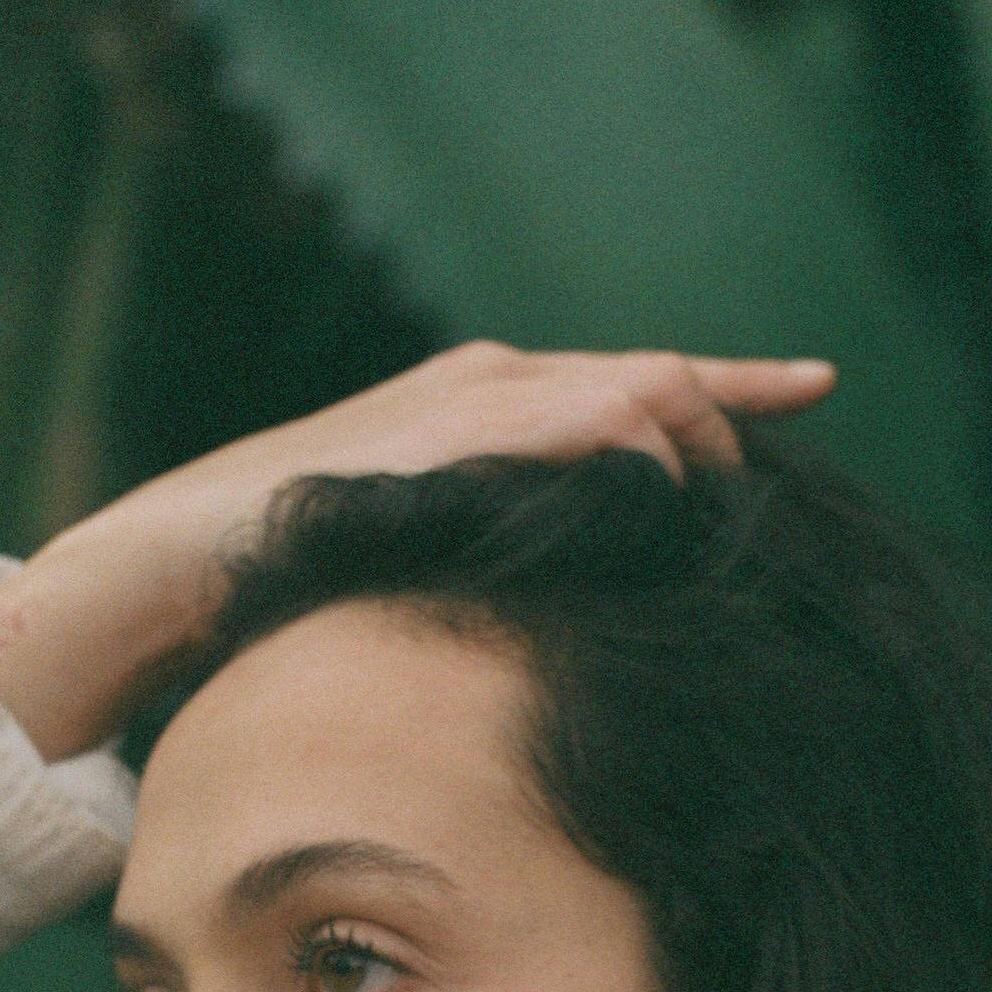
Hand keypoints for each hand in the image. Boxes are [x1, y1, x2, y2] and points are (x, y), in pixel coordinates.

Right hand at [0, 337, 837, 760]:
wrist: (172, 564)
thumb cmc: (288, 578)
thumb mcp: (421, 561)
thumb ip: (498, 554)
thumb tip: (579, 611)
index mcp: (492, 404)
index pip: (642, 384)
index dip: (738, 384)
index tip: (820, 383)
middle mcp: (494, 381)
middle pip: (665, 381)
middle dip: (729, 428)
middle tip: (763, 508)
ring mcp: (474, 396)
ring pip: (642, 391)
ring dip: (692, 450)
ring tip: (713, 523)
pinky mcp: (455, 427)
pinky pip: (590, 424)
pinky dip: (640, 458)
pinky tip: (660, 506)